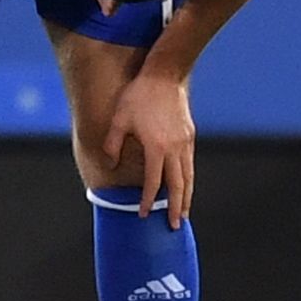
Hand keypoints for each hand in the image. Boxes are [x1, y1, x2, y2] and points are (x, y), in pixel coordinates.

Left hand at [102, 72, 193, 229]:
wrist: (164, 75)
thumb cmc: (137, 96)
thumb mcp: (118, 119)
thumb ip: (113, 144)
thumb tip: (111, 165)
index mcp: (156, 147)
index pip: (153, 182)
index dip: (147, 200)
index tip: (142, 214)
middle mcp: (174, 148)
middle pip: (178, 185)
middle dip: (176, 207)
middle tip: (173, 226)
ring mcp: (185, 142)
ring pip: (188, 176)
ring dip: (186, 197)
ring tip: (183, 213)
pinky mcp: (189, 136)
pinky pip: (189, 164)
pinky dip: (188, 180)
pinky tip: (184, 187)